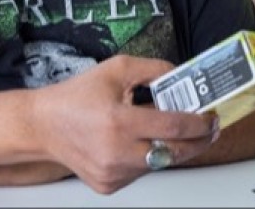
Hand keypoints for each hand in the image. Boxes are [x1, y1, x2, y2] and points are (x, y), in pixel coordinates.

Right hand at [30, 55, 219, 193]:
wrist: (43, 126)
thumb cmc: (76, 97)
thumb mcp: (117, 69)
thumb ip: (154, 69)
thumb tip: (182, 76)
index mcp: (119, 122)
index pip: (173, 128)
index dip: (199, 123)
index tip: (211, 116)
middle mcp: (116, 152)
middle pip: (174, 153)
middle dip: (199, 141)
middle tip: (210, 129)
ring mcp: (112, 173)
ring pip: (159, 163)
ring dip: (172, 148)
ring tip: (175, 130)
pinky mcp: (109, 185)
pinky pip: (142, 171)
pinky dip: (149, 157)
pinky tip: (142, 141)